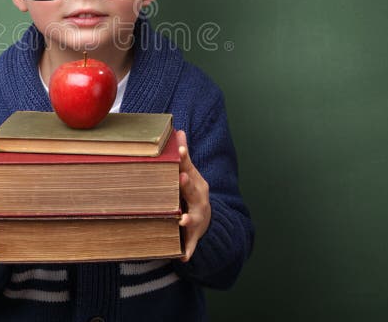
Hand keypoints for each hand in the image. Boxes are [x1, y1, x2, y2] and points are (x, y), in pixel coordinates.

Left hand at [177, 130, 211, 261]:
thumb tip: (178, 130)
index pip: (189, 168)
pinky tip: (182, 257)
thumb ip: (183, 155)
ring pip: (194, 218)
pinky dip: (188, 251)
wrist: (209, 221)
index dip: (184, 159)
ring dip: (188, 219)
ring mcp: (199, 217)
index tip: (180, 151)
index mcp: (195, 182)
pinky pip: (192, 244)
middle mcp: (199, 199)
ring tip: (182, 220)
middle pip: (193, 190)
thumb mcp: (190, 173)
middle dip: (188, 184)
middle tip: (181, 177)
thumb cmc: (192, 192)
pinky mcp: (195, 236)